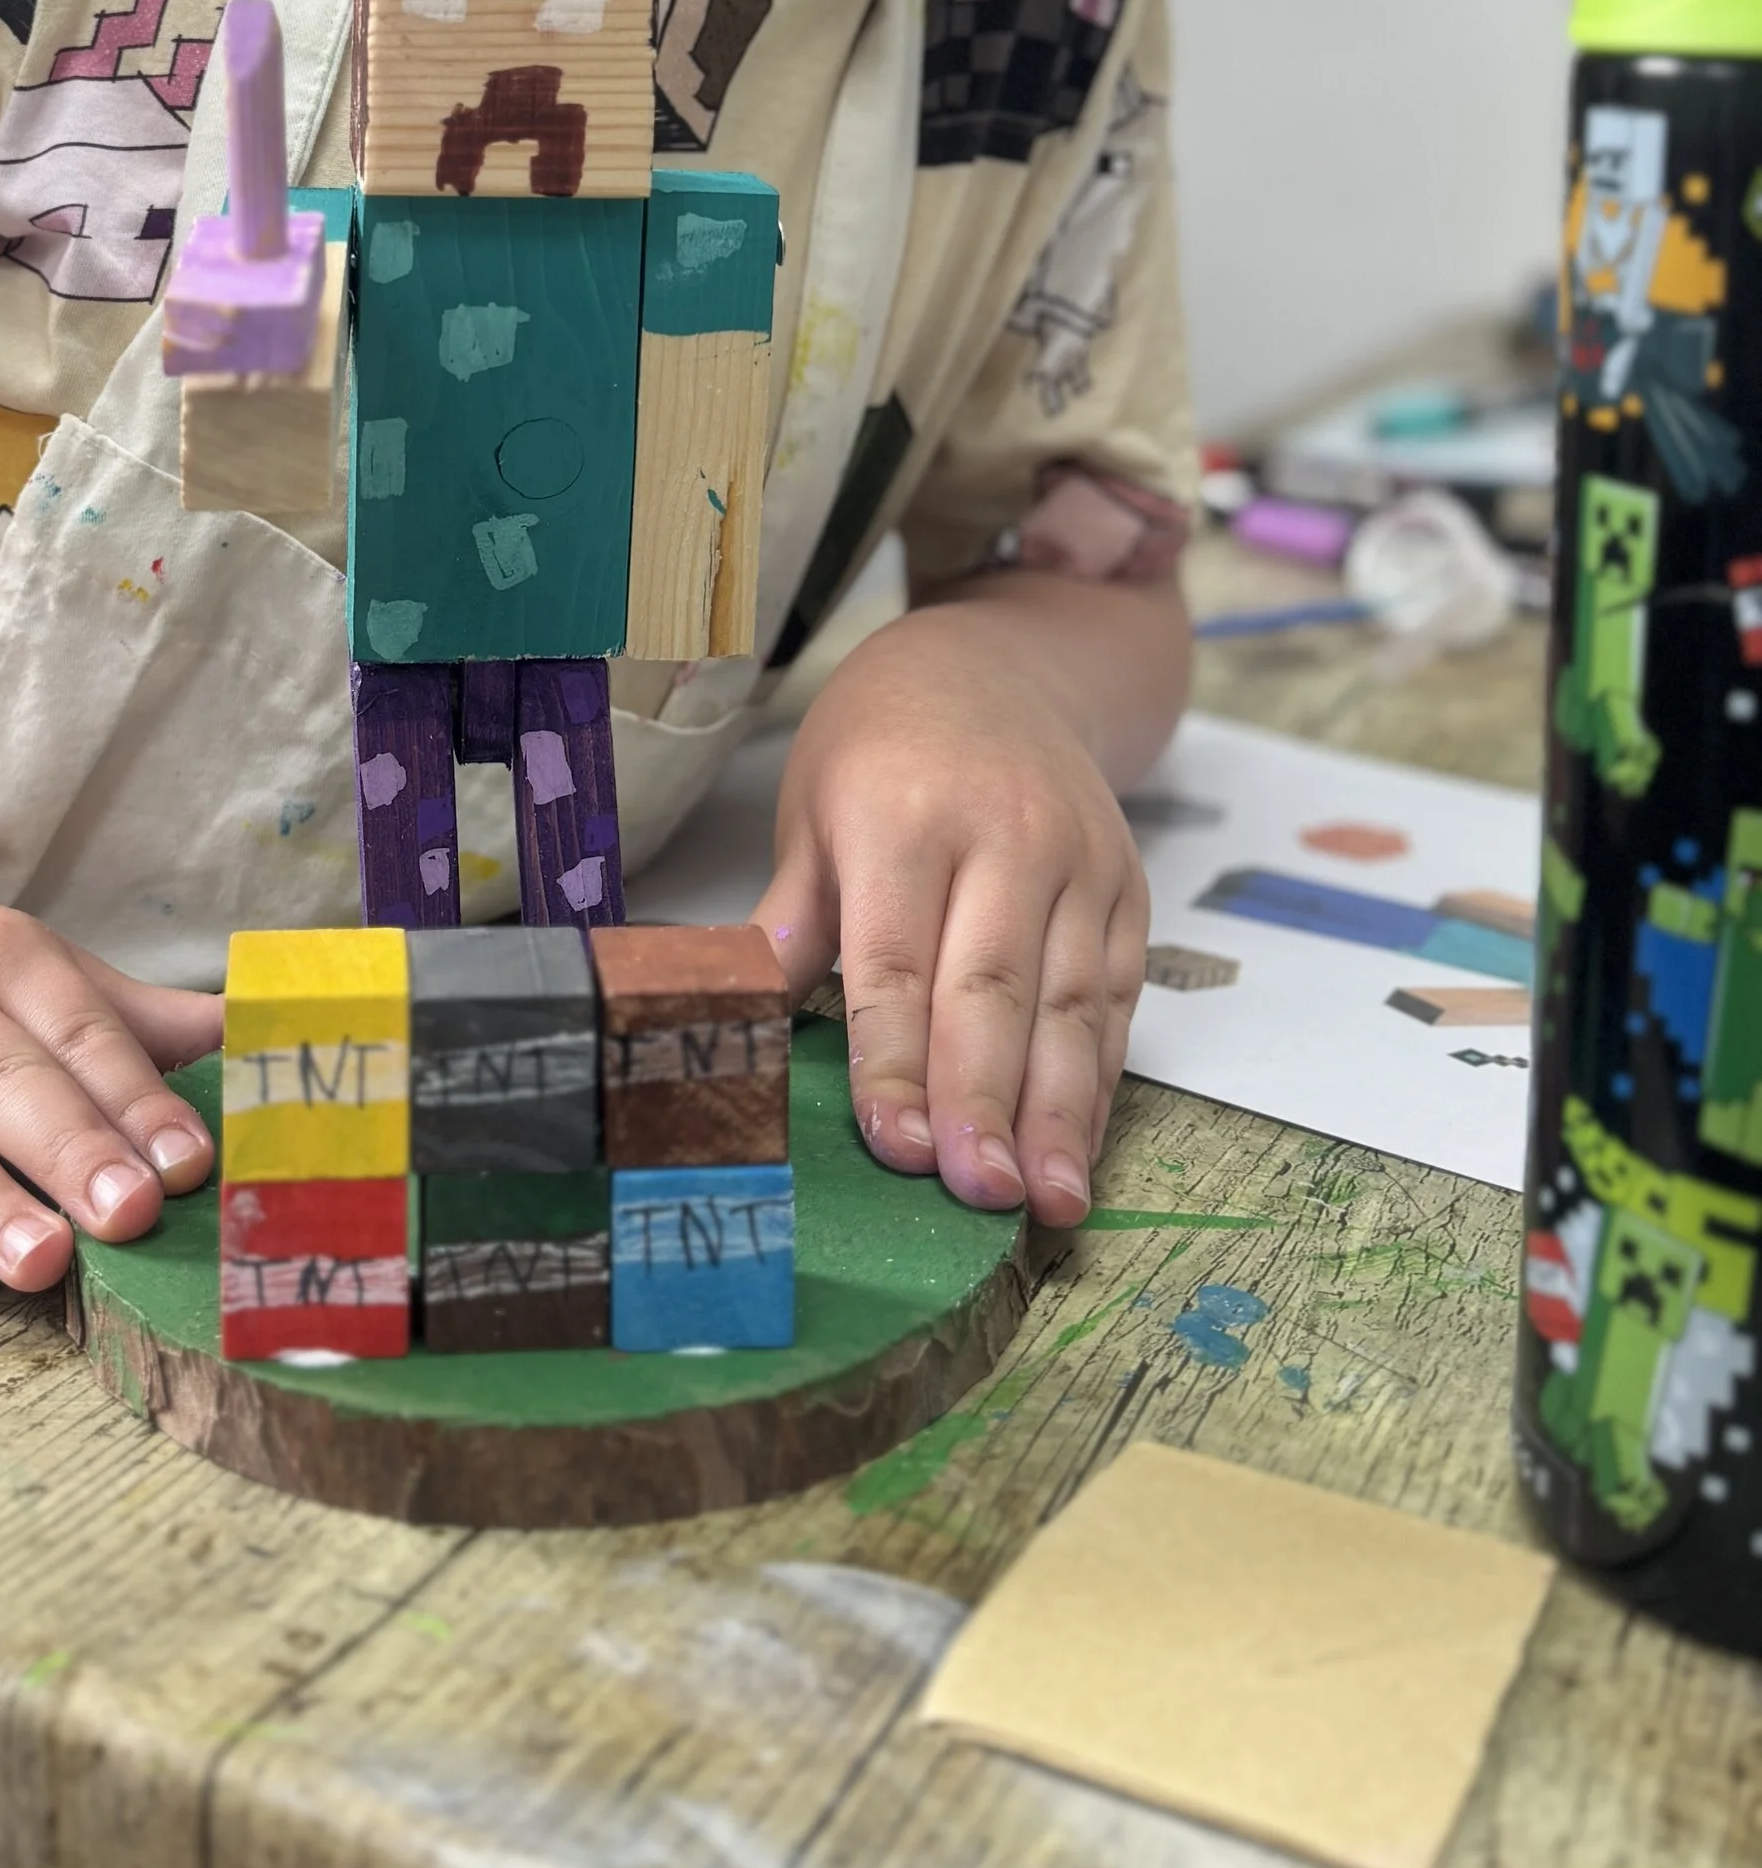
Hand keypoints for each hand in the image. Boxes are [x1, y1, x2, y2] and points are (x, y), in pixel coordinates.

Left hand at [755, 598, 1152, 1227]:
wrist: (997, 665)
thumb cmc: (879, 744)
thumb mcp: (812, 806)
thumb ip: (794, 915)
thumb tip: (740, 1011)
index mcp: (903, 815)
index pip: (896, 961)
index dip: (895, 1059)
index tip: (894, 1144)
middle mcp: (1005, 837)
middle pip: (993, 990)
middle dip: (984, 1102)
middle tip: (976, 1195)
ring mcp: (1078, 864)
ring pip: (1070, 1004)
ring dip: (1058, 1113)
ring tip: (1045, 1202)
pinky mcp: (1127, 891)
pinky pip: (1118, 998)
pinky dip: (1099, 1082)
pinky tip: (1079, 1149)